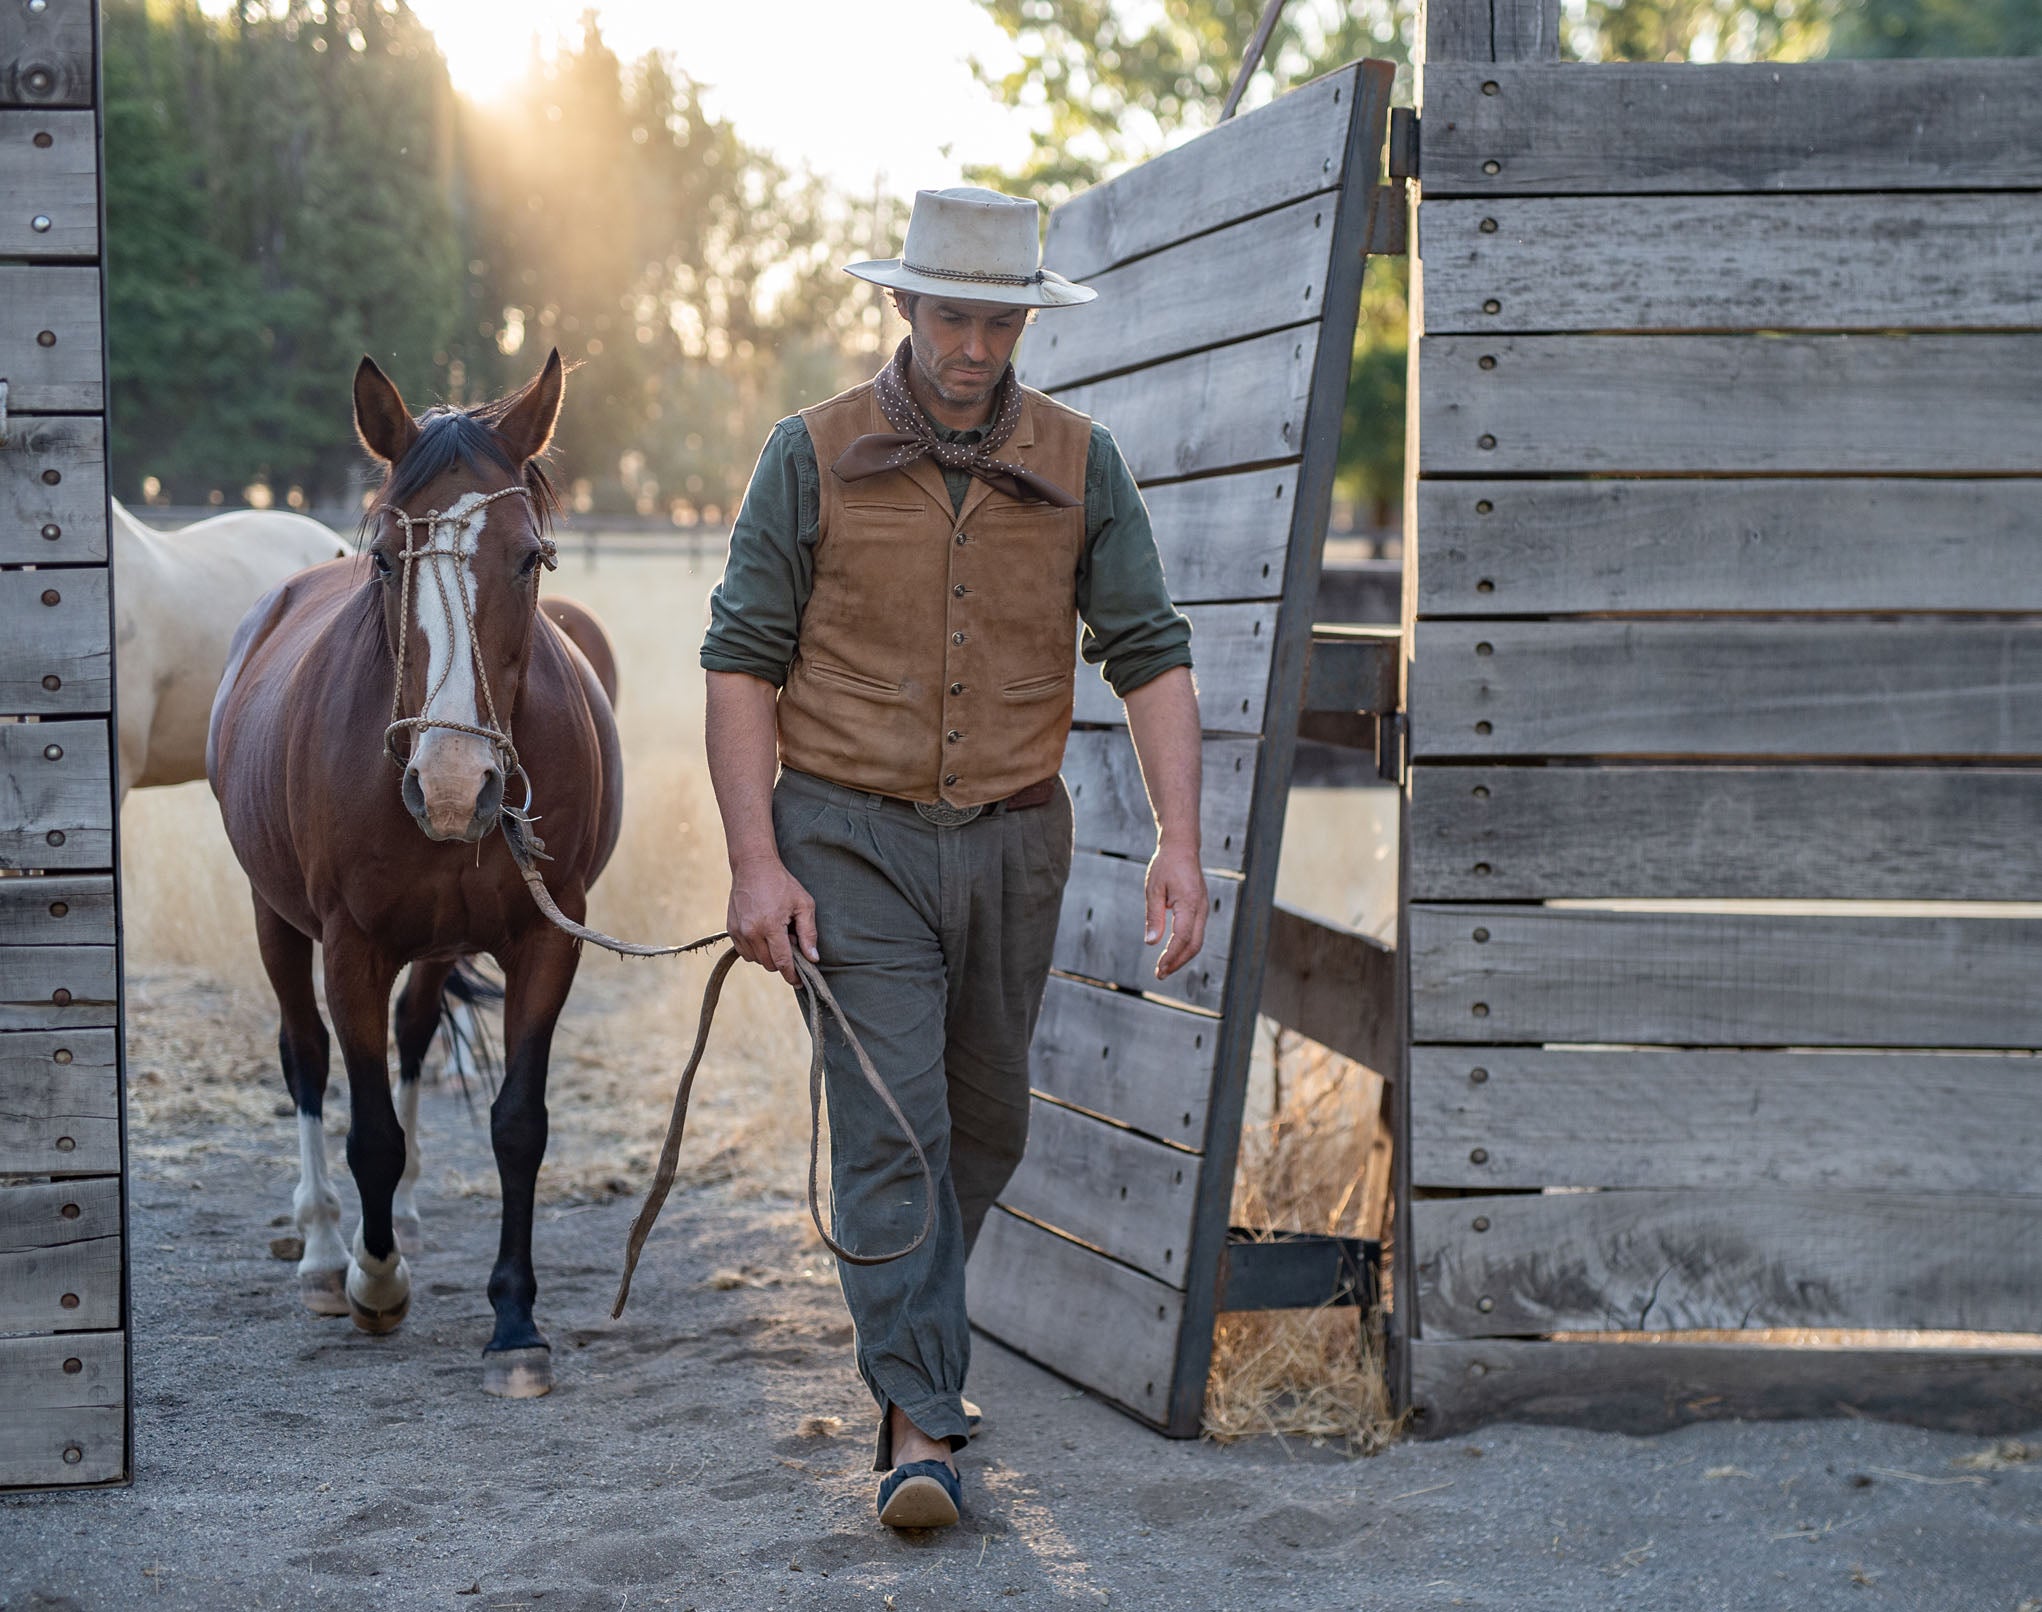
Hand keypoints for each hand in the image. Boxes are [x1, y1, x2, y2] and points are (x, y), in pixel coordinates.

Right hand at [726, 854, 817, 983]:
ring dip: (768, 955)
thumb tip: (813, 958)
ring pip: (756, 960)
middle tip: (790, 941)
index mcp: (771, 926)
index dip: (792, 975)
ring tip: (776, 934)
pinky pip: (744, 952)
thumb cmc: (782, 884)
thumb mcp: (803, 904)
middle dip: (782, 960)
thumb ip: (809, 933)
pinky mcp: (731, 929)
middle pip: (769, 964)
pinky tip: (764, 935)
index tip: (799, 982)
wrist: (753, 867)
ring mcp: (738, 931)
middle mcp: (751, 932)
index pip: (782, 962)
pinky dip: (756, 950)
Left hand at [1144, 839, 1207, 980]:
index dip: (1171, 956)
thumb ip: (1154, 917)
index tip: (1159, 969)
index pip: (1182, 938)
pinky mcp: (1201, 908)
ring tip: (1164, 967)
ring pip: (1197, 941)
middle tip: (1160, 974)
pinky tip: (1173, 952)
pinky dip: (1186, 946)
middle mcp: (1201, 908)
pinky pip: (1197, 932)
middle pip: (1194, 945)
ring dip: (1182, 957)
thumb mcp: (1153, 890)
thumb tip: (1151, 942)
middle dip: (1177, 962)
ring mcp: (1204, 908)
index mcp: (1190, 904)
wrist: (1182, 847)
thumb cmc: (1166, 865)